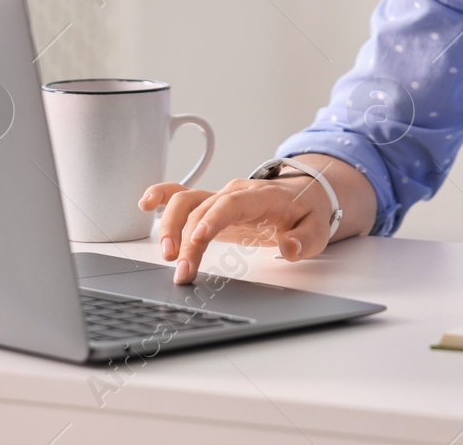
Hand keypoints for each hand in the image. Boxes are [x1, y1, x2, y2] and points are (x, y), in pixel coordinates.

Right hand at [139, 176, 331, 284]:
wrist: (305, 195)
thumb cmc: (308, 213)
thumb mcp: (317, 230)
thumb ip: (305, 240)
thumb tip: (290, 247)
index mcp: (262, 196)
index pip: (233, 203)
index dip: (213, 218)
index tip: (198, 238)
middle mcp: (236, 192)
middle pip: (203, 209)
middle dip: (189, 239)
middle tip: (182, 270)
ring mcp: (220, 196)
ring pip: (187, 201)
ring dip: (172, 226)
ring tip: (168, 256)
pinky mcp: (210, 204)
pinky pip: (181, 194)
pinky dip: (162, 195)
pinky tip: (145, 205)